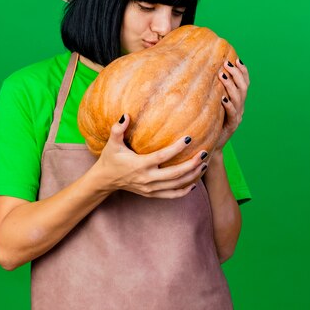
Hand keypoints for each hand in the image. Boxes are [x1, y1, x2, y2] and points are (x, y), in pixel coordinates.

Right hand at [91, 114, 208, 198]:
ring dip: (192, 176)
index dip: (177, 148)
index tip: (189, 138)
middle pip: (175, 173)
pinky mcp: (151, 194)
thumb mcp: (112, 143)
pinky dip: (184, 190)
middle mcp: (147, 178)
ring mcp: (150, 188)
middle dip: (192, 164)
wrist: (105, 180)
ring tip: (205, 164)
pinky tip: (194, 182)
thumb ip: (118, 129)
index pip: (162, 156)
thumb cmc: (110, 158)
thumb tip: (126, 114)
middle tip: (204, 153)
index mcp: (140, 164)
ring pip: (176, 185)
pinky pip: (171, 195)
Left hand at [215, 58, 249, 150]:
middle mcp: (240, 107)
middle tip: (226, 63)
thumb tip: (202, 73)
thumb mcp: (211, 105)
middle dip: (236, 74)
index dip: (243, 71)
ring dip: (231, 85)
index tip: (236, 59)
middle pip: (243, 87)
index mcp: (237, 101)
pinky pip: (232, 113)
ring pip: (238, 98)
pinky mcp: (232, 126)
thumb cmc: (209, 123)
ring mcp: (237, 117)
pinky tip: (223, 98)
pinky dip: (228, 105)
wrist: (210, 145)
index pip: (244, 83)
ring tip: (222, 75)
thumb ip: (212, 92)